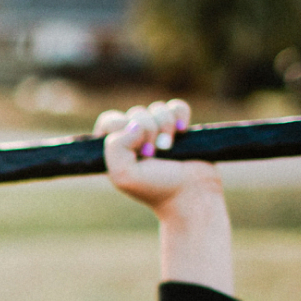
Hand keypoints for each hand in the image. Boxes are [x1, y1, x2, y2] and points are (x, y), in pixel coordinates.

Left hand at [94, 100, 233, 293]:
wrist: (191, 195)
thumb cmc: (155, 188)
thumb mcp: (123, 175)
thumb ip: (115, 147)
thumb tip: (134, 124)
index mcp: (116, 148)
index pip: (110, 121)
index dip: (123, 130)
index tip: (137, 151)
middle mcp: (135, 138)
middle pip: (135, 112)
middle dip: (148, 131)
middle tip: (154, 154)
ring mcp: (158, 131)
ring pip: (156, 108)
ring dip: (165, 125)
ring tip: (169, 147)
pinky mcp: (179, 127)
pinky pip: (176, 106)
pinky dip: (180, 115)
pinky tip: (183, 131)